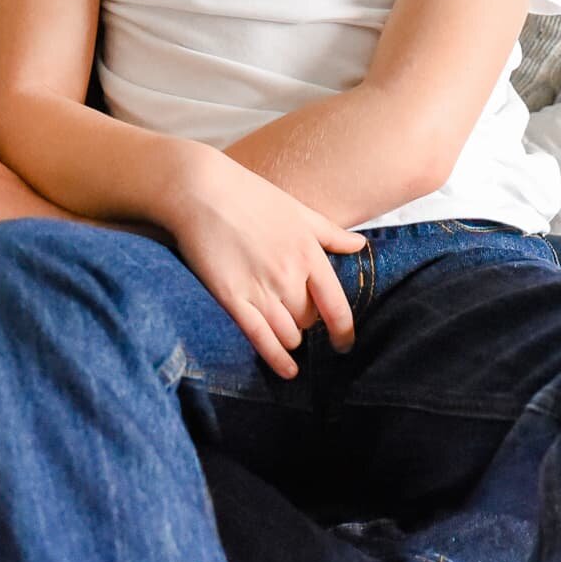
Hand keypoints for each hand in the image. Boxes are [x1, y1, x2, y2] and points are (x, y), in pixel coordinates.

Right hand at [165, 147, 365, 378]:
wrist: (200, 190)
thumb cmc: (249, 195)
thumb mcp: (297, 210)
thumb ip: (330, 233)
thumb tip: (360, 245)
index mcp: (309, 254)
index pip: (337, 307)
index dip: (344, 331)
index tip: (345, 344)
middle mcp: (289, 276)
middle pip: (310, 322)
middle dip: (307, 323)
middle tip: (297, 318)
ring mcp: (261, 289)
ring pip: (289, 334)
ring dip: (290, 337)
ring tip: (284, 332)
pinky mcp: (232, 298)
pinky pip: (261, 339)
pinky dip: (277, 359)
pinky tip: (287, 370)